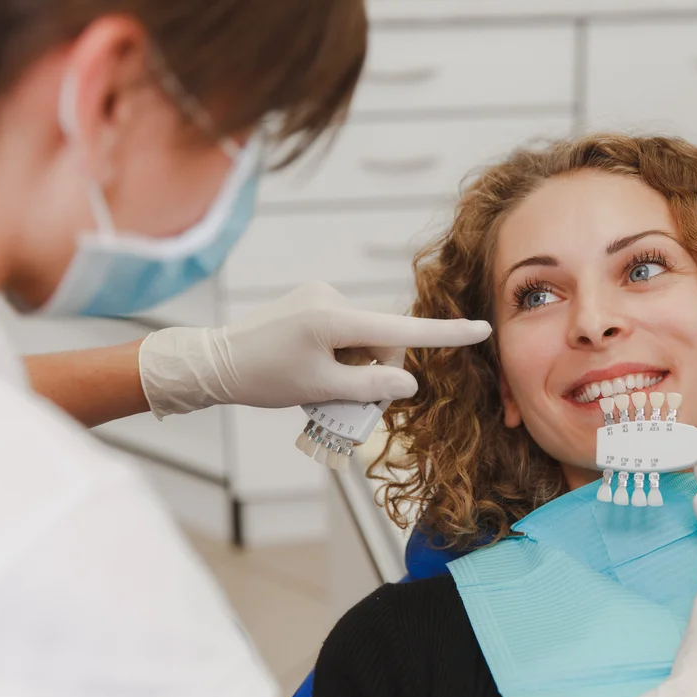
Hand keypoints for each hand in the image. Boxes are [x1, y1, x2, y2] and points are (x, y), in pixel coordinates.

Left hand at [138, 281, 490, 417]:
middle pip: (382, 341)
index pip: (402, 331)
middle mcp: (332, 299)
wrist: (215, 360)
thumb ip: (369, 388)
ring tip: (321, 386)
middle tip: (345, 400)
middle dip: (375, 371)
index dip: (445, 334)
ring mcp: (322, 295)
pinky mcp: (313, 299)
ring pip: (364, 338)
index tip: (481, 329)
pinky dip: (341, 352)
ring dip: (355, 364)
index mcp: (334, 320)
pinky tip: (314, 367)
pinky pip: (346, 329)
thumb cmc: (264, 378)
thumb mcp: (320, 391)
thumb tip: (408, 384)